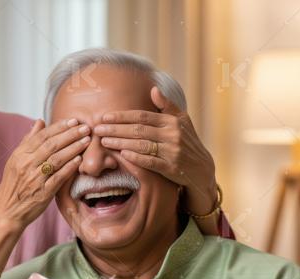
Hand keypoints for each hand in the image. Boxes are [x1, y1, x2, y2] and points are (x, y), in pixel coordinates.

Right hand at [0, 118, 90, 229]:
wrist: (6, 212)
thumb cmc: (13, 186)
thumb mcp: (15, 160)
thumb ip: (28, 141)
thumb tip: (40, 122)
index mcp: (20, 155)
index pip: (42, 136)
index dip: (59, 127)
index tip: (73, 121)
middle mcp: (26, 165)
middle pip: (51, 145)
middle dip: (71, 134)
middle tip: (85, 127)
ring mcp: (35, 179)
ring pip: (56, 159)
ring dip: (73, 148)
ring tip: (86, 140)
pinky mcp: (42, 193)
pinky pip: (58, 177)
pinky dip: (69, 168)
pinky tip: (80, 160)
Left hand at [94, 86, 218, 215]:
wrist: (202, 169)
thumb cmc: (188, 141)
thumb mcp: (182, 121)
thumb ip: (167, 105)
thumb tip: (153, 89)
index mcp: (172, 121)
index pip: (142, 116)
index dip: (122, 116)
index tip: (104, 116)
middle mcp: (173, 135)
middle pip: (138, 130)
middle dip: (115, 129)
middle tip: (97, 129)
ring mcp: (172, 152)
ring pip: (141, 145)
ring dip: (120, 143)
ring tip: (104, 142)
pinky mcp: (172, 168)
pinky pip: (150, 162)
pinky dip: (136, 158)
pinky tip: (122, 155)